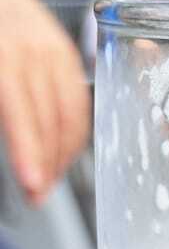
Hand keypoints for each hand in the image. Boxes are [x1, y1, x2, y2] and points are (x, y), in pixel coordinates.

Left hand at [0, 0, 89, 204]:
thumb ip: (3, 109)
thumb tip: (16, 148)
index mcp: (6, 54)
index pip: (22, 113)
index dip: (29, 152)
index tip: (33, 186)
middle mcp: (35, 51)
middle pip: (49, 121)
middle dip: (46, 164)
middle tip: (36, 196)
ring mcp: (57, 52)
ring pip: (71, 118)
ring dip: (62, 157)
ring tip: (49, 181)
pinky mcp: (70, 56)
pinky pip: (80, 105)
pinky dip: (74, 135)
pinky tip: (63, 154)